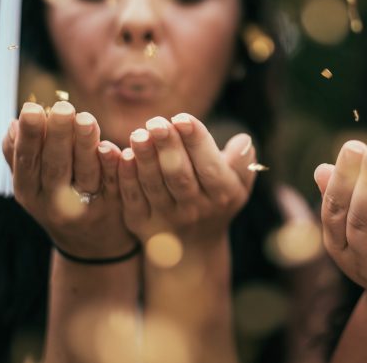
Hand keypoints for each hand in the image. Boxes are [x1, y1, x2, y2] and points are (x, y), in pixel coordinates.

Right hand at [2, 101, 135, 258]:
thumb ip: (21, 157)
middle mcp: (55, 204)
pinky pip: (112, 183)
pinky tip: (111, 146)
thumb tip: (14, 123)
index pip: (27, 162)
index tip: (32, 108)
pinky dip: (112, 165)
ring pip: (85, 173)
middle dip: (57, 136)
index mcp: (30, 193)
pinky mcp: (114, 207)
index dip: (29, 137)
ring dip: (84, 145)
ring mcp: (86, 207)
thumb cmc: (58, 203)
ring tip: (85, 118)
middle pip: (55, 167)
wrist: (93, 247)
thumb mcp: (33, 186)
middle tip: (62, 107)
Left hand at [117, 113, 256, 243]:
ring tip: (139, 133)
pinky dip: (127, 177)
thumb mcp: (238, 185)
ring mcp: (167, 218)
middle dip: (168, 146)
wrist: (193, 248)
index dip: (196, 142)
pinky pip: (133, 199)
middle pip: (180, 175)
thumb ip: (242, 163)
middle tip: (156, 122)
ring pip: (154, 185)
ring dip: (145, 158)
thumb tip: (244, 140)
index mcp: (222, 195)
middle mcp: (196, 209)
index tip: (183, 118)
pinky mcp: (142, 224)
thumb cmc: (217, 201)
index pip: (210, 167)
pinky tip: (122, 155)